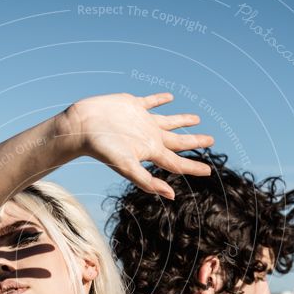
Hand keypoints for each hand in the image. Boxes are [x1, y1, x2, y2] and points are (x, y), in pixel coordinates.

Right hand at [61, 92, 213, 198]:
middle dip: (195, 141)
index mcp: (150, 151)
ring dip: (183, 120)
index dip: (193, 167)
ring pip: (169, 121)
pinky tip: (169, 97)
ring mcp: (142, 121)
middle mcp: (149, 137)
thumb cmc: (102, 148)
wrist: (82, 126)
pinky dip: (160, 99)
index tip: (209, 171)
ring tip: (197, 119)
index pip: (177, 163)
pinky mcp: (132, 105)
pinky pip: (151, 102)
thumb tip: (172, 196)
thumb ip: (147, 181)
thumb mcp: (127, 167)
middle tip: (211, 141)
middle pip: (178, 141)